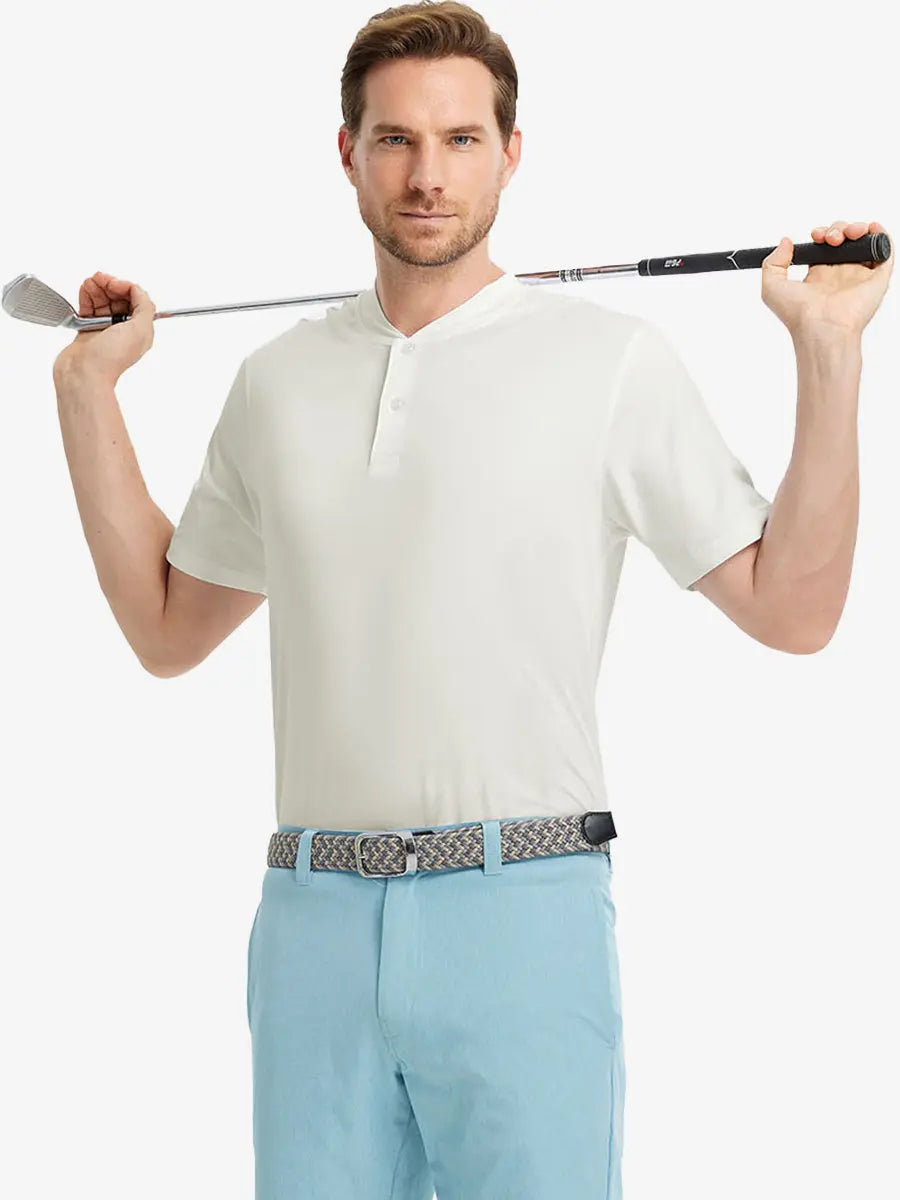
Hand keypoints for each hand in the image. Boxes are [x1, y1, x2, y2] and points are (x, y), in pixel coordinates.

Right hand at [53, 272, 156, 386]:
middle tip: (98, 279)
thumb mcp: (139, 330)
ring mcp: (105, 330)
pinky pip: (89, 308)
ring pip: (103, 300)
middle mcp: (124, 330)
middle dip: (109, 284)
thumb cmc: (108, 359)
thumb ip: (145, 307)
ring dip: (97, 288)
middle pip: (119, 298)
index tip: (113, 284)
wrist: (82, 374)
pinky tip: (85, 290)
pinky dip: (87, 296)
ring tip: (89, 283)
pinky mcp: (88, 331)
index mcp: (139, 330)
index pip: (136, 299)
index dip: (125, 286)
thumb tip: (139, 291)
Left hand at [760, 220, 892, 340]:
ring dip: (857, 228)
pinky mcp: (878, 279)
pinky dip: (882, 235)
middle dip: (837, 228)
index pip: (825, 246)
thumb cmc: (798, 315)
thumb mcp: (772, 287)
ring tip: (848, 234)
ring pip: (864, 242)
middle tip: (830, 238)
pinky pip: (885, 252)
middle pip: (845, 240)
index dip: (822, 234)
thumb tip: (785, 242)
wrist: (821, 329)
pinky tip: (872, 227)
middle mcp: (841, 275)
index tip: (815, 235)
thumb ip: (772, 262)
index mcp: (819, 277)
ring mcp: (860, 276)